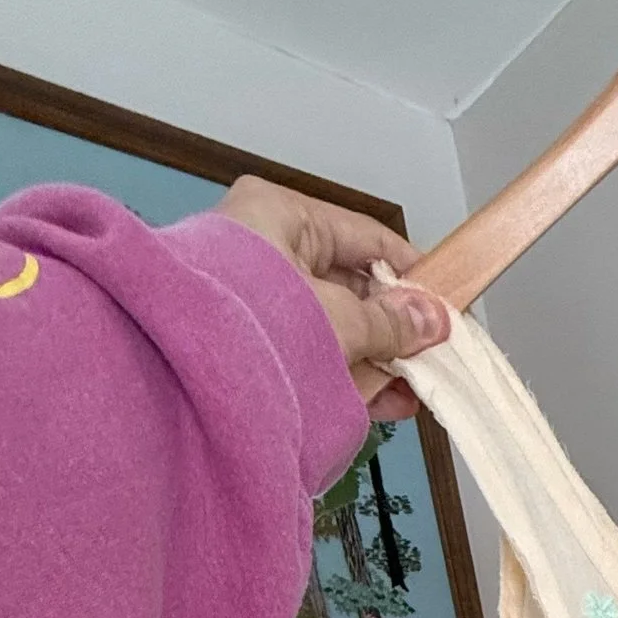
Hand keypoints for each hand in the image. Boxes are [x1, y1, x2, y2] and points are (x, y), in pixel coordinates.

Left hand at [217, 175, 449, 420]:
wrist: (173, 379)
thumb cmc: (245, 324)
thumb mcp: (338, 319)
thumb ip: (391, 322)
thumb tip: (435, 319)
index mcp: (279, 217)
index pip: (364, 238)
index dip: (411, 272)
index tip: (445, 302)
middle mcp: (265, 251)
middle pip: (351, 286)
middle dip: (396, 327)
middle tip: (433, 354)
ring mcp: (257, 302)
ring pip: (335, 326)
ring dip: (379, 359)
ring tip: (415, 386)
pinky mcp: (253, 348)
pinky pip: (313, 356)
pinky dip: (350, 377)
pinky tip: (387, 400)